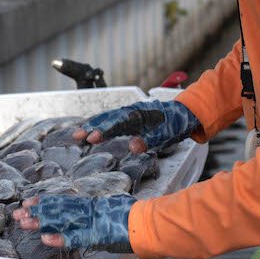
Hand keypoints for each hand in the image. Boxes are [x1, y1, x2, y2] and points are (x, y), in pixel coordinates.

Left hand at [12, 194, 135, 251]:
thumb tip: (101, 208)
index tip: (29, 201)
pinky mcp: (99, 235)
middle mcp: (90, 210)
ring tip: (23, 222)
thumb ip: (105, 210)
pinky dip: (61, 238)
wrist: (153, 222)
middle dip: (36, 212)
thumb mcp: (118, 209)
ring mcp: (93, 222)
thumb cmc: (139, 219)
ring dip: (41, 222)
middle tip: (17, 213)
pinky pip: (76, 238)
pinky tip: (45, 239)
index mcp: (93, 204)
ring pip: (62, 220)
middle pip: (58, 209)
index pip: (64, 201)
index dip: (45, 201)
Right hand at [72, 100, 200, 151]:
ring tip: (78, 135)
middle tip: (76, 136)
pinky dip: (99, 125)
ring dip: (92, 125)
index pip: (116, 122)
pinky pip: (110, 120)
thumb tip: (133, 147)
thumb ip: (148, 141)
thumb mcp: (164, 135)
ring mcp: (128, 113)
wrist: (182, 114)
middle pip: (106, 118)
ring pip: (106, 118)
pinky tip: (91, 132)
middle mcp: (130, 111)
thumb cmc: (173, 125)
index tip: (91, 138)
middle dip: (91, 126)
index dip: (103, 130)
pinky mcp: (128, 118)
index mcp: (137, 114)